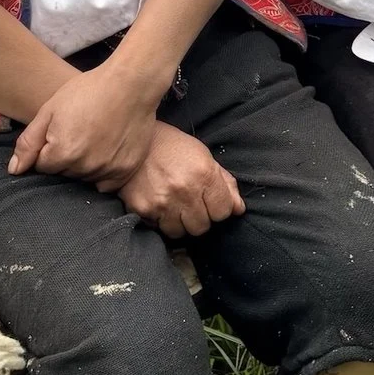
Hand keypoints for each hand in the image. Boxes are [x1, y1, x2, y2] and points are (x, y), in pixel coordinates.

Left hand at [8, 61, 165, 190]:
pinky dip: (103, 173)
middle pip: (64, 174)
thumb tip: (15, 170)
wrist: (131, 83)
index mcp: (62, 153)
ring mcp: (107, 170)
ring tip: (94, 138)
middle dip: (66, 158)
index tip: (62, 132)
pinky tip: (106, 152)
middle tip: (79, 132)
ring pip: (84, 178)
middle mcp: (84, 167)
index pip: (42, 167)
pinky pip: (106, 184)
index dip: (48, 149)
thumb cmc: (88, 91)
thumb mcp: (50, 110)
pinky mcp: (125, 170)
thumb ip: (29, 143)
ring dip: (84, 165)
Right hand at [119, 123, 243, 237]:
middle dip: (199, 218)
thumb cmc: (173, 147)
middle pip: (202, 226)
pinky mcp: (142, 209)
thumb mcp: (204, 156)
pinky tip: (159, 204)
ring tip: (174, 206)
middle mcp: (185, 191)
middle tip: (190, 204)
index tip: (210, 202)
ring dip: (179, 223)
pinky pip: (158, 228)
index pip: (223, 212)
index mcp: (204, 175)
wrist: (134, 141)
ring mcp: (162, 202)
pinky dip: (160, 221)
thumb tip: (239, 209)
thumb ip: (225, 183)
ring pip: (180, 233)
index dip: (218, 209)